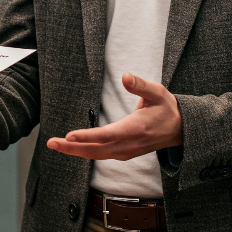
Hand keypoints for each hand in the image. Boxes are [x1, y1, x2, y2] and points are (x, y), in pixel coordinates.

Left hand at [47, 73, 181, 160]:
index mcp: (135, 129)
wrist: (180, 130)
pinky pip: (100, 155)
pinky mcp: (123, 153)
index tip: (69, 135)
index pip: (106, 135)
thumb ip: (140, 85)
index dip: (87, 136)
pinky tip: (71, 147)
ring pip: (96, 154)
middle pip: (96, 149)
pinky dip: (84, 152)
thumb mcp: (158, 92)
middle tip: (51, 143)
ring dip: (74, 151)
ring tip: (55, 144)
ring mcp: (126, 152)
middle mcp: (128, 144)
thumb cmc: (167, 108)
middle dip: (72, 147)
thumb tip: (125, 76)